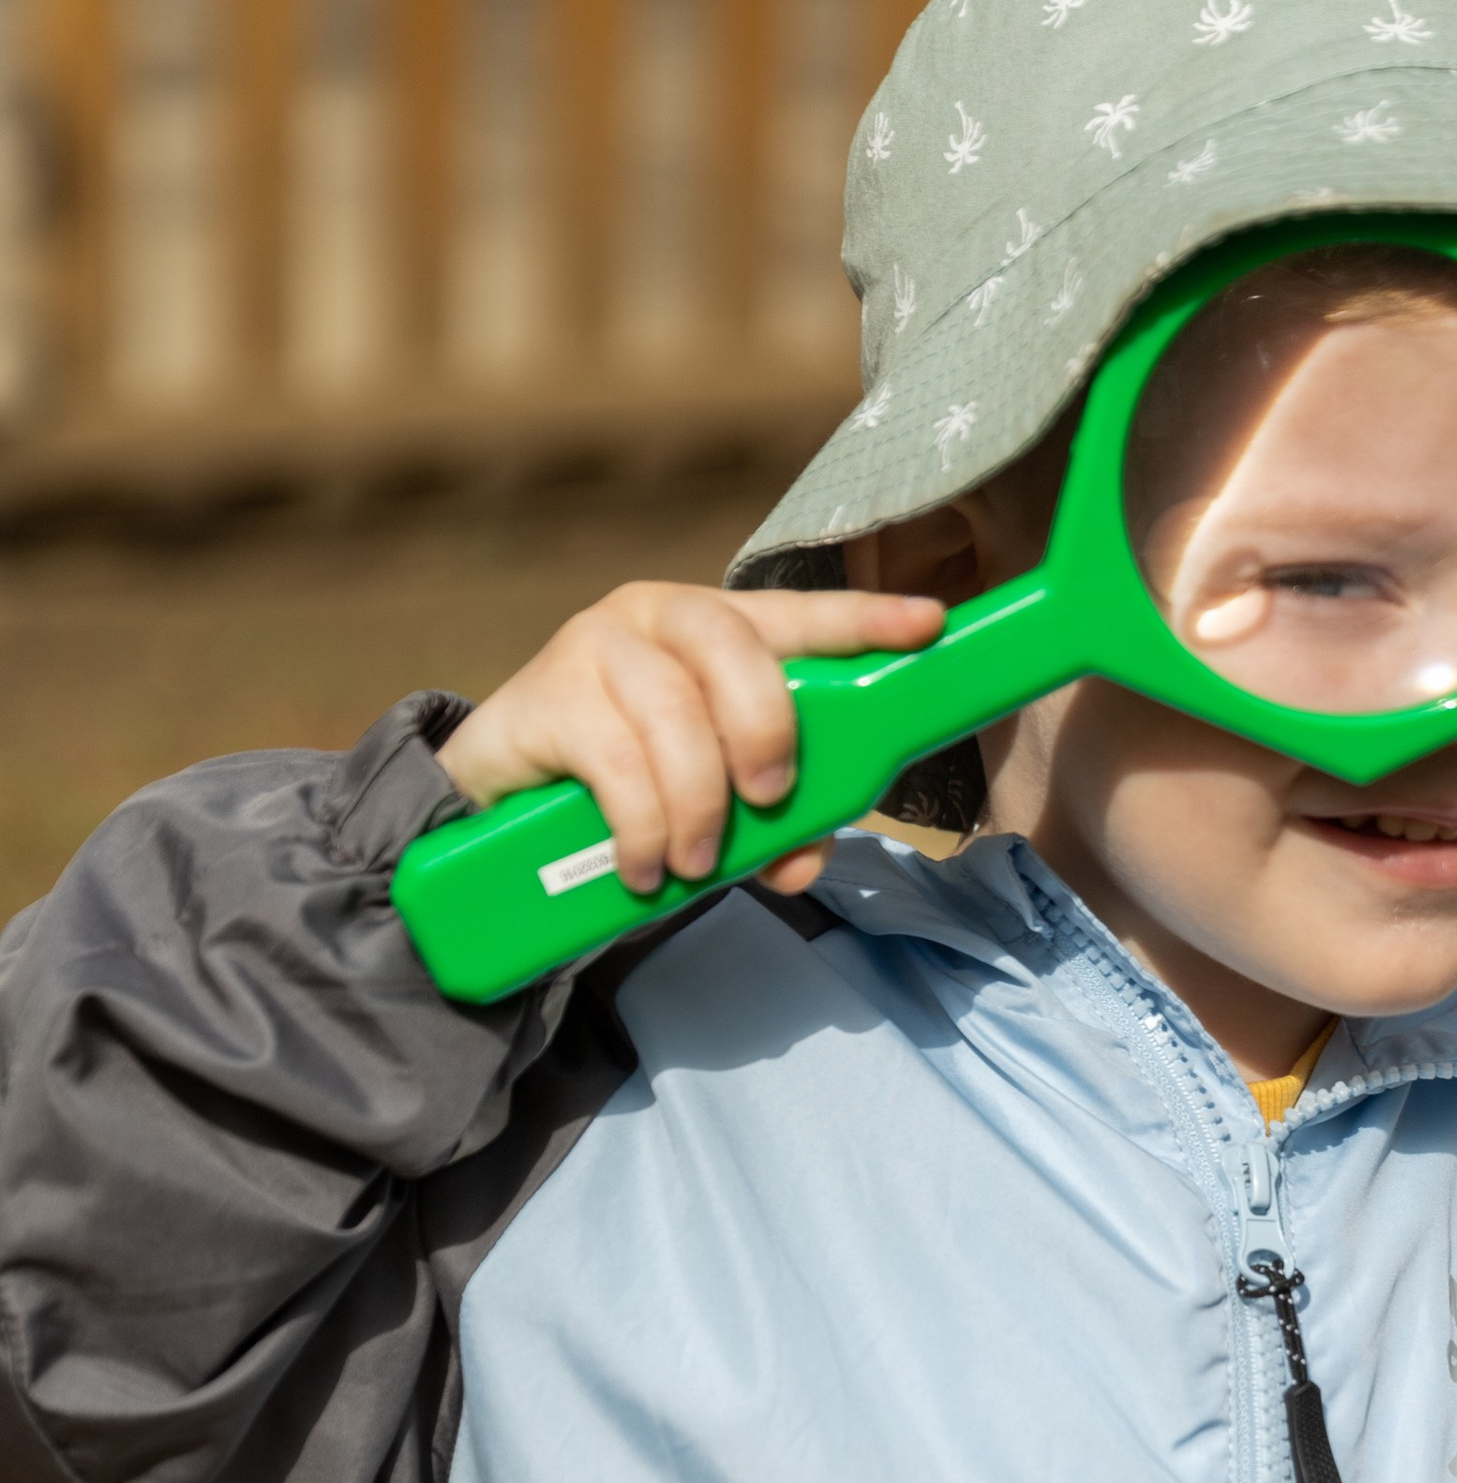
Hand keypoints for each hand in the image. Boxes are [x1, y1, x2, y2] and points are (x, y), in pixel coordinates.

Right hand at [437, 581, 944, 898]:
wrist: (503, 799)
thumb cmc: (631, 786)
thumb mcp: (716, 803)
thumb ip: (772, 825)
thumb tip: (801, 862)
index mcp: (719, 631)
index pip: (800, 615)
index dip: (863, 621)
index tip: (927, 627)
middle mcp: (660, 618)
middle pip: (733, 647)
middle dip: (765, 730)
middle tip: (768, 797)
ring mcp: (596, 645)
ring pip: (673, 715)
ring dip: (697, 803)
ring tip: (691, 864)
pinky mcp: (545, 694)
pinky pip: (614, 762)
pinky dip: (641, 826)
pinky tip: (642, 867)